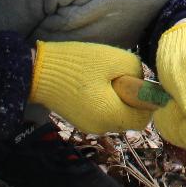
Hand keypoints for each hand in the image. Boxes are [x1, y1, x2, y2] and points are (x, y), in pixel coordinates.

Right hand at [28, 40, 152, 134]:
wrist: (39, 72)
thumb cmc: (78, 64)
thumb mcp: (114, 59)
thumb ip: (138, 73)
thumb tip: (145, 84)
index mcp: (112, 115)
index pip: (144, 118)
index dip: (146, 101)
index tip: (138, 83)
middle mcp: (102, 127)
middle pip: (130, 119)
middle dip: (131, 101)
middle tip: (119, 78)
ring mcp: (89, 126)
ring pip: (115, 117)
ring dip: (117, 101)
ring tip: (103, 79)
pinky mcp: (79, 121)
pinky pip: (102, 115)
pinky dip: (104, 103)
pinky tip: (92, 85)